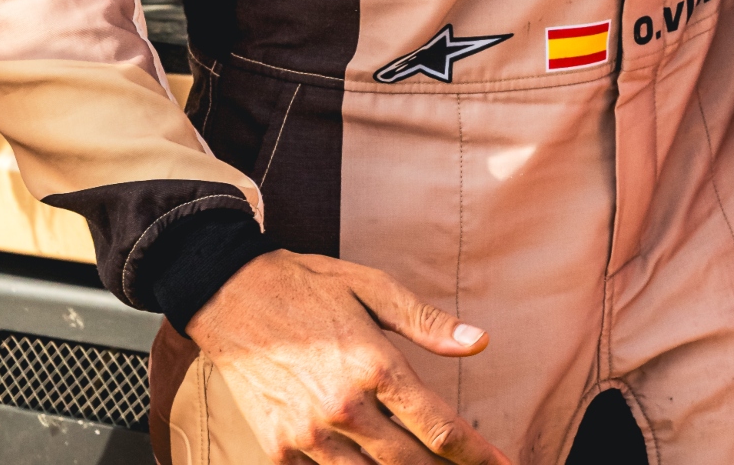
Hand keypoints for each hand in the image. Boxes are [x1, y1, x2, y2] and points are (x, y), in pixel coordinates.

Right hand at [187, 249, 510, 464]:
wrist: (232, 296)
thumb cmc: (310, 286)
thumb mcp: (374, 287)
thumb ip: (427, 322)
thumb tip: (479, 343)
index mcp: (375, 365)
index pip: (439, 425)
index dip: (475, 452)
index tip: (501, 463)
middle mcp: (344, 408)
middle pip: (409, 463)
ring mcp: (307, 436)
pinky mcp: (278, 450)